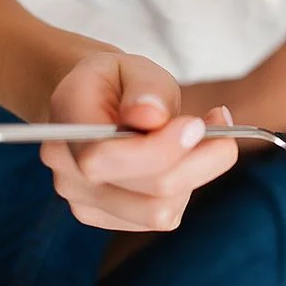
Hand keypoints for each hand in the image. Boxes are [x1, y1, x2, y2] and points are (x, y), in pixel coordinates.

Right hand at [39, 53, 238, 230]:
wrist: (94, 104)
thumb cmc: (118, 83)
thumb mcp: (134, 67)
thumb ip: (146, 88)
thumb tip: (151, 116)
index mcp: (65, 122)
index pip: (103, 158)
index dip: (158, 149)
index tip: (197, 124)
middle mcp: (66, 169)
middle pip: (145, 193)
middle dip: (196, 161)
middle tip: (219, 123)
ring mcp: (82, 200)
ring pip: (159, 212)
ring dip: (193, 175)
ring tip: (202, 137)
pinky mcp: (106, 218)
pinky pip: (159, 217)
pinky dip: (183, 189)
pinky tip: (183, 158)